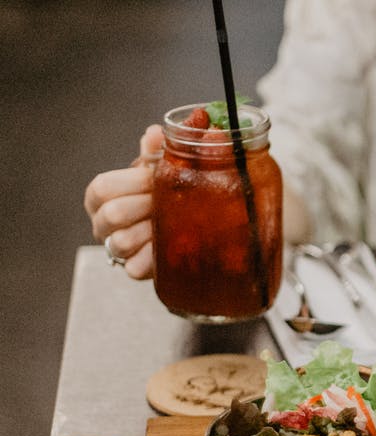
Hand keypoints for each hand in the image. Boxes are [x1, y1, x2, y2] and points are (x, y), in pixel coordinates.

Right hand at [83, 125, 161, 278]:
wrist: (181, 230)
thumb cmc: (159, 196)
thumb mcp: (155, 172)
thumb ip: (153, 153)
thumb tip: (157, 132)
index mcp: (101, 196)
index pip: (103, 187)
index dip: (133, 181)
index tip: (157, 178)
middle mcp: (102, 224)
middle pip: (112, 214)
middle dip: (146, 205)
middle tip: (168, 201)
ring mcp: (115, 249)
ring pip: (123, 242)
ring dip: (153, 230)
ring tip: (172, 223)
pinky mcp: (133, 269)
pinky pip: (137, 268)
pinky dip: (155, 256)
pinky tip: (170, 246)